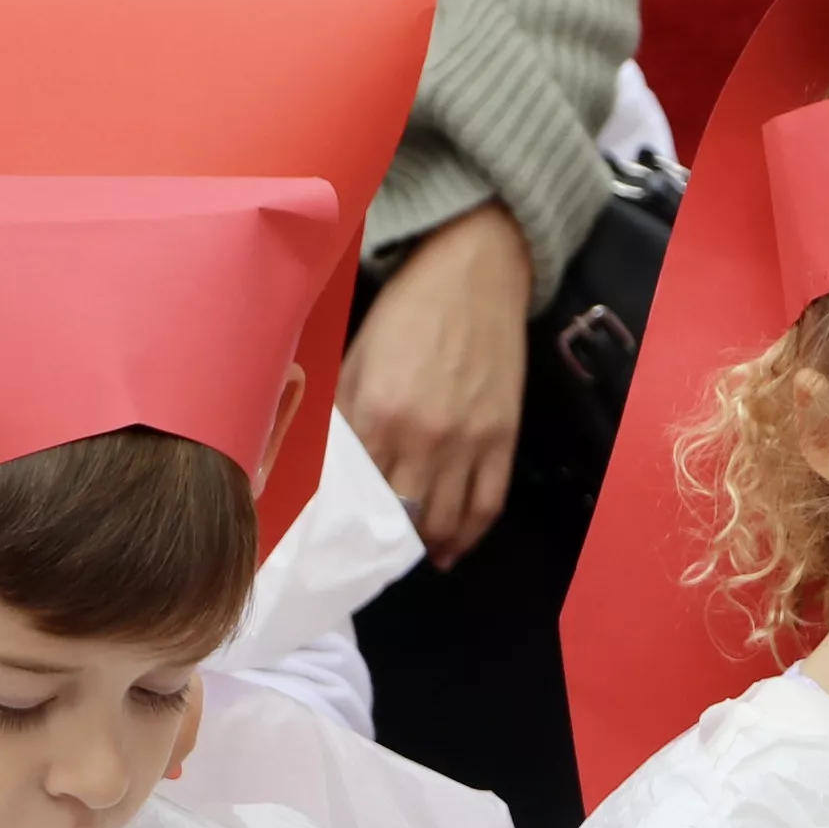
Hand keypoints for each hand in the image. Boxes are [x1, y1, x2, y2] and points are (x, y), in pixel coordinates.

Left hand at [343, 203, 534, 564]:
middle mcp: (424, 435)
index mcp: (377, 411)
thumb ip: (343, 411)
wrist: (476, 273)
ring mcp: (469, 441)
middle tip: (367, 551)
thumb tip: (325, 462)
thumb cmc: (409, 308)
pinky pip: (489, 503)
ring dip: (427, 545)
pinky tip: (453, 549)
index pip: (355, 489)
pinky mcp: (503, 438)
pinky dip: (471, 534)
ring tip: (411, 554)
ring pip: (446, 520)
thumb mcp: (358, 354)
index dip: (345, 519)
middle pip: (400, 515)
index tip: (333, 536)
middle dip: (383, 540)